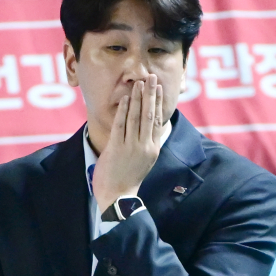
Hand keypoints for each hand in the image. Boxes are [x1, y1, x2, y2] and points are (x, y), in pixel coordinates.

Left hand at [92, 75, 163, 211]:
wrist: (118, 198)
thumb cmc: (128, 179)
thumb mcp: (143, 161)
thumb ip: (145, 144)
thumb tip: (147, 129)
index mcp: (153, 149)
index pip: (157, 121)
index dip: (158, 102)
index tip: (159, 88)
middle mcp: (145, 146)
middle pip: (149, 115)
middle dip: (150, 95)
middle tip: (151, 78)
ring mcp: (131, 147)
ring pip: (135, 118)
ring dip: (136, 99)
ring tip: (138, 84)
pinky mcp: (117, 149)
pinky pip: (120, 126)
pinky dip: (122, 111)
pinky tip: (123, 100)